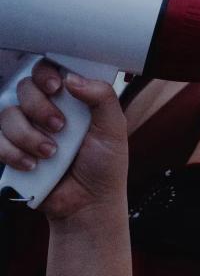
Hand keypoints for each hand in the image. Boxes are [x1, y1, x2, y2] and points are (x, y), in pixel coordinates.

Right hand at [0, 60, 128, 219]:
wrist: (87, 204)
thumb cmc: (104, 167)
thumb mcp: (114, 129)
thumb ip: (102, 98)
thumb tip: (73, 78)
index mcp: (72, 100)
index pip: (50, 71)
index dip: (47, 72)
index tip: (56, 86)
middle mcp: (47, 110)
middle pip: (25, 87)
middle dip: (40, 107)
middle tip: (60, 127)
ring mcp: (26, 130)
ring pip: (8, 114)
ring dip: (29, 135)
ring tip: (51, 154)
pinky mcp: (11, 151)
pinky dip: (13, 152)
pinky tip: (33, 165)